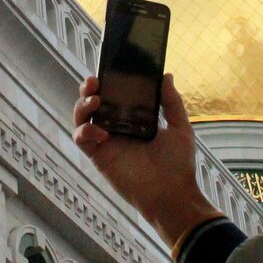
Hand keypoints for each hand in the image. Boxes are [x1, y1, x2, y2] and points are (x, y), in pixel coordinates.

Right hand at [72, 73, 221, 249]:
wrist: (171, 194)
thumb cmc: (178, 165)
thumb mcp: (180, 128)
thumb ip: (172, 102)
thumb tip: (166, 75)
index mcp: (134, 119)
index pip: (115, 95)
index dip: (107, 82)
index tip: (107, 69)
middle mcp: (116, 128)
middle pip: (93, 103)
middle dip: (88, 89)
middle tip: (94, 82)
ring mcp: (106, 142)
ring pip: (82, 117)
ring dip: (83, 105)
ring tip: (96, 101)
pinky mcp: (98, 156)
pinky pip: (81, 139)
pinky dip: (85, 131)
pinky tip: (102, 133)